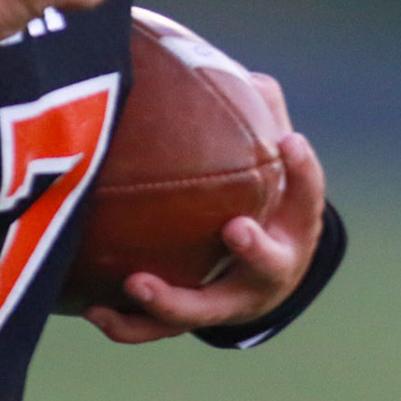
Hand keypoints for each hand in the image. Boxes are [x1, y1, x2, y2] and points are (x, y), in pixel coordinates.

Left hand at [85, 73, 325, 344]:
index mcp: (295, 224)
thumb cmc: (260, 196)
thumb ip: (257, 115)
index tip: (291, 141)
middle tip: (235, 229)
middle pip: (270, 265)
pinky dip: (128, 324)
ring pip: (206, 311)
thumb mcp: (266, 160)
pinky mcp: (194, 321)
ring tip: (138, 282)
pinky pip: (158, 330)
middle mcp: (271, 269)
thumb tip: (232, 70)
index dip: (304, 171)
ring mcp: (232, 302)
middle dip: (256, 249)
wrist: (259, 273)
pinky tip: (93, 308)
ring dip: (174, 300)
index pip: (307, 196)